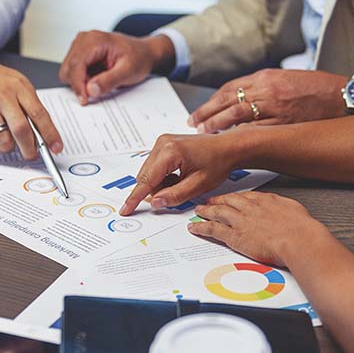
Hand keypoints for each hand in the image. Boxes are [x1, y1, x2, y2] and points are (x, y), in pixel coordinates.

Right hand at [0, 36, 62, 159]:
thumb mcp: (14, 81)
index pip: (40, 114)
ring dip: (8, 147)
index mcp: (19, 87)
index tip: (56, 147)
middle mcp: (3, 96)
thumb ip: (27, 103)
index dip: (50, 134)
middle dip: (30, 149)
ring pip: (3, 140)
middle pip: (22, 131)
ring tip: (6, 140)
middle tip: (31, 155)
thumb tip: (41, 131)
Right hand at [59, 31, 174, 104]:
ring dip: (81, 81)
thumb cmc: (138, 58)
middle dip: (79, 84)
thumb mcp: (128, 71)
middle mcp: (84, 39)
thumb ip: (109, 81)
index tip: (84, 100)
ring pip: (68, 70)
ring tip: (100, 80)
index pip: (76, 65)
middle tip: (97, 90)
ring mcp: (80, 45)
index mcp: (95, 40)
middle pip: (68, 68)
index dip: (78, 85)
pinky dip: (82, 79)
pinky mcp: (80, 52)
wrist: (143, 53)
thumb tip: (91, 89)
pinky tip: (96, 77)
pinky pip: (72, 70)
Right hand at [119, 132, 242, 215]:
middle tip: (178, 193)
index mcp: (170, 152)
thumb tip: (156, 202)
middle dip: (156, 190)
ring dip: (161, 183)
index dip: (135, 198)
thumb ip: (175, 195)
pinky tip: (179, 176)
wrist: (228, 147)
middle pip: (145, 176)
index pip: (146, 180)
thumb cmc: (218, 162)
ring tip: (183, 182)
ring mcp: (162, 142)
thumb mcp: (198, 185)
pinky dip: (163, 176)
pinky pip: (154, 166)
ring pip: (149, 172)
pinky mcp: (164, 144)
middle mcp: (162, 143)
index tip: (125, 210)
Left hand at [188, 69, 348, 132]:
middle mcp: (266, 89)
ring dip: (217, 124)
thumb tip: (240, 98)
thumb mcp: (285, 79)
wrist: (342, 95)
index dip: (212, 101)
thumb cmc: (316, 88)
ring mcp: (274, 106)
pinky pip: (256, 129)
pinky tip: (228, 140)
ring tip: (204, 131)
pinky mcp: (284, 122)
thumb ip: (262, 87)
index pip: (230, 88)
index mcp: (265, 77)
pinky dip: (239, 134)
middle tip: (194, 122)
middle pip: (228, 100)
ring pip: (237, 114)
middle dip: (207, 112)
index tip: (200, 111)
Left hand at [189, 192, 329, 266]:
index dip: (234, 198)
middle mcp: (250, 208)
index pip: (245, 196)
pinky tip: (195, 228)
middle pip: (229, 201)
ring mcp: (241, 221)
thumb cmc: (302, 229)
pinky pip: (213, 229)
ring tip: (198, 211)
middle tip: (208, 201)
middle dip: (217, 201)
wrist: (299, 239)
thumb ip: (285, 210)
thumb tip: (286, 212)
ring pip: (217, 212)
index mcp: (265, 200)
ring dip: (206, 211)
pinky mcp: (235, 236)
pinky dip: (202, 228)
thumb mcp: (295, 210)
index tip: (230, 198)